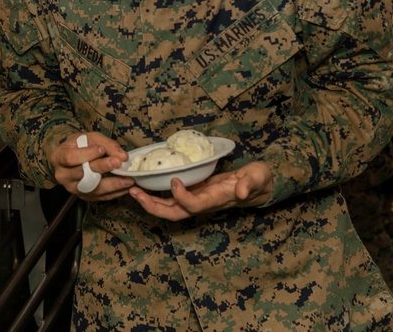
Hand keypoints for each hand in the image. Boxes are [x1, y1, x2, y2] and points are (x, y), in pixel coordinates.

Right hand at [50, 132, 133, 200]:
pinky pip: (100, 197)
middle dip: (101, 168)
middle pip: (82, 173)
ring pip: (92, 189)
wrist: (74, 158)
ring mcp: (73, 188)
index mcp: (59, 157)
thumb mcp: (90, 138)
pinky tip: (126, 187)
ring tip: (128, 179)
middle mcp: (63, 175)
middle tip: (118, 163)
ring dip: (112, 184)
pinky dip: (115, 192)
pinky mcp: (84, 196)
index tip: (101, 149)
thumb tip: (122, 156)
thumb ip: (106, 144)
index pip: (70, 158)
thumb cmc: (80, 145)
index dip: (86, 154)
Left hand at [128, 161, 272, 220]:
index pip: (195, 205)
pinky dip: (157, 194)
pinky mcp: (194, 193)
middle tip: (134, 193)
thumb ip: (250, 183)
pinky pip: (172, 199)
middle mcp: (204, 203)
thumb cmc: (258, 180)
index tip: (173, 180)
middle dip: (154, 207)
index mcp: (217, 199)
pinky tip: (144, 185)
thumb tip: (240, 190)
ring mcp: (197, 200)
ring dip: (150, 201)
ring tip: (132, 190)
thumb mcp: (258, 178)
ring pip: (170, 208)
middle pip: (175, 213)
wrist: (259, 185)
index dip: (182, 197)